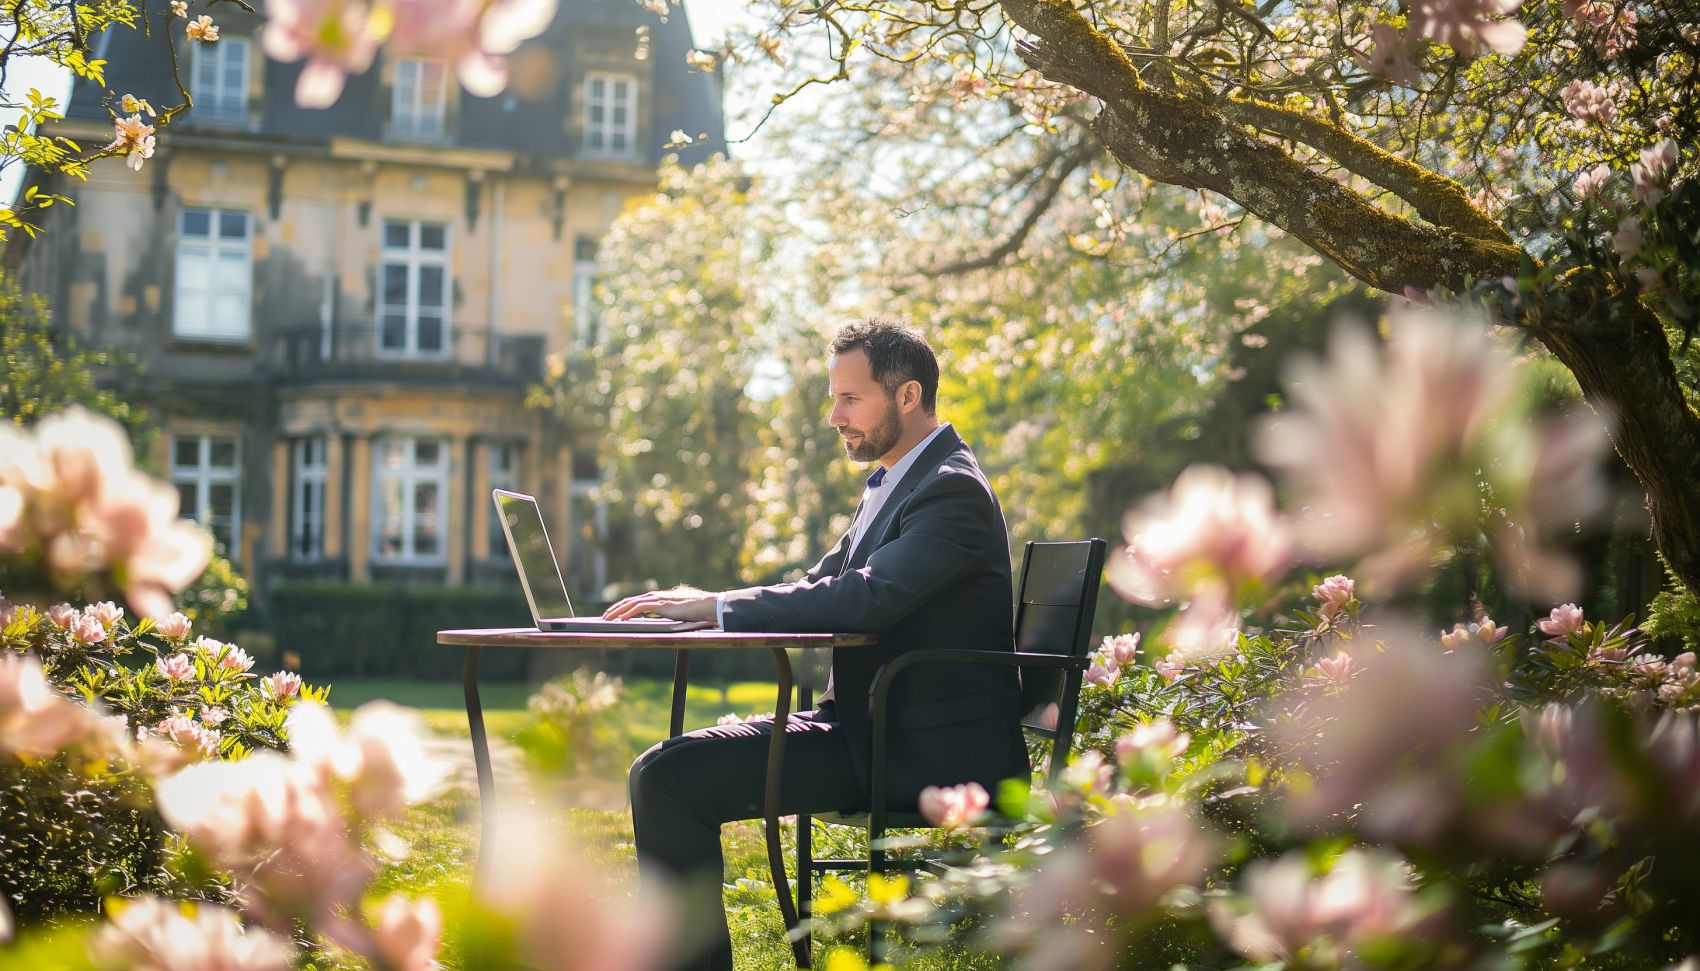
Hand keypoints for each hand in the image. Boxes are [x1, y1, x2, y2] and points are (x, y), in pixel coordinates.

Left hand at [602, 585, 716, 622]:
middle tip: (604, 617)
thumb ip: (668, 612)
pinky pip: (640, 608)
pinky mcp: (661, 604)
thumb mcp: (678, 611)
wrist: (707, 605)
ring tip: (607, 619)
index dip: (623, 607)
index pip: (636, 601)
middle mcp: (656, 596)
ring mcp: (658, 599)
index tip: (614, 615)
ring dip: (617, 612)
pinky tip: (621, 619)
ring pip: (631, 603)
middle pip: (629, 601)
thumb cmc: (697, 609)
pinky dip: (628, 613)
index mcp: (659, 598)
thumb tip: (662, 616)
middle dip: (615, 609)